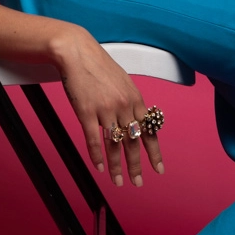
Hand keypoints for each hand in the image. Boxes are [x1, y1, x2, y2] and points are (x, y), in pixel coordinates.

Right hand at [53, 25, 163, 187]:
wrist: (76, 52)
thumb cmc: (98, 65)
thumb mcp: (122, 81)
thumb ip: (130, 100)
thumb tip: (136, 119)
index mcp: (135, 98)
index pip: (149, 131)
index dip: (154, 152)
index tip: (158, 169)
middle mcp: (123, 105)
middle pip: (133, 142)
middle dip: (136, 165)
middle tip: (137, 182)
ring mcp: (105, 109)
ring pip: (114, 144)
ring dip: (117, 166)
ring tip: (118, 180)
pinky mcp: (86, 112)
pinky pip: (94, 139)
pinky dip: (97, 156)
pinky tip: (99, 167)